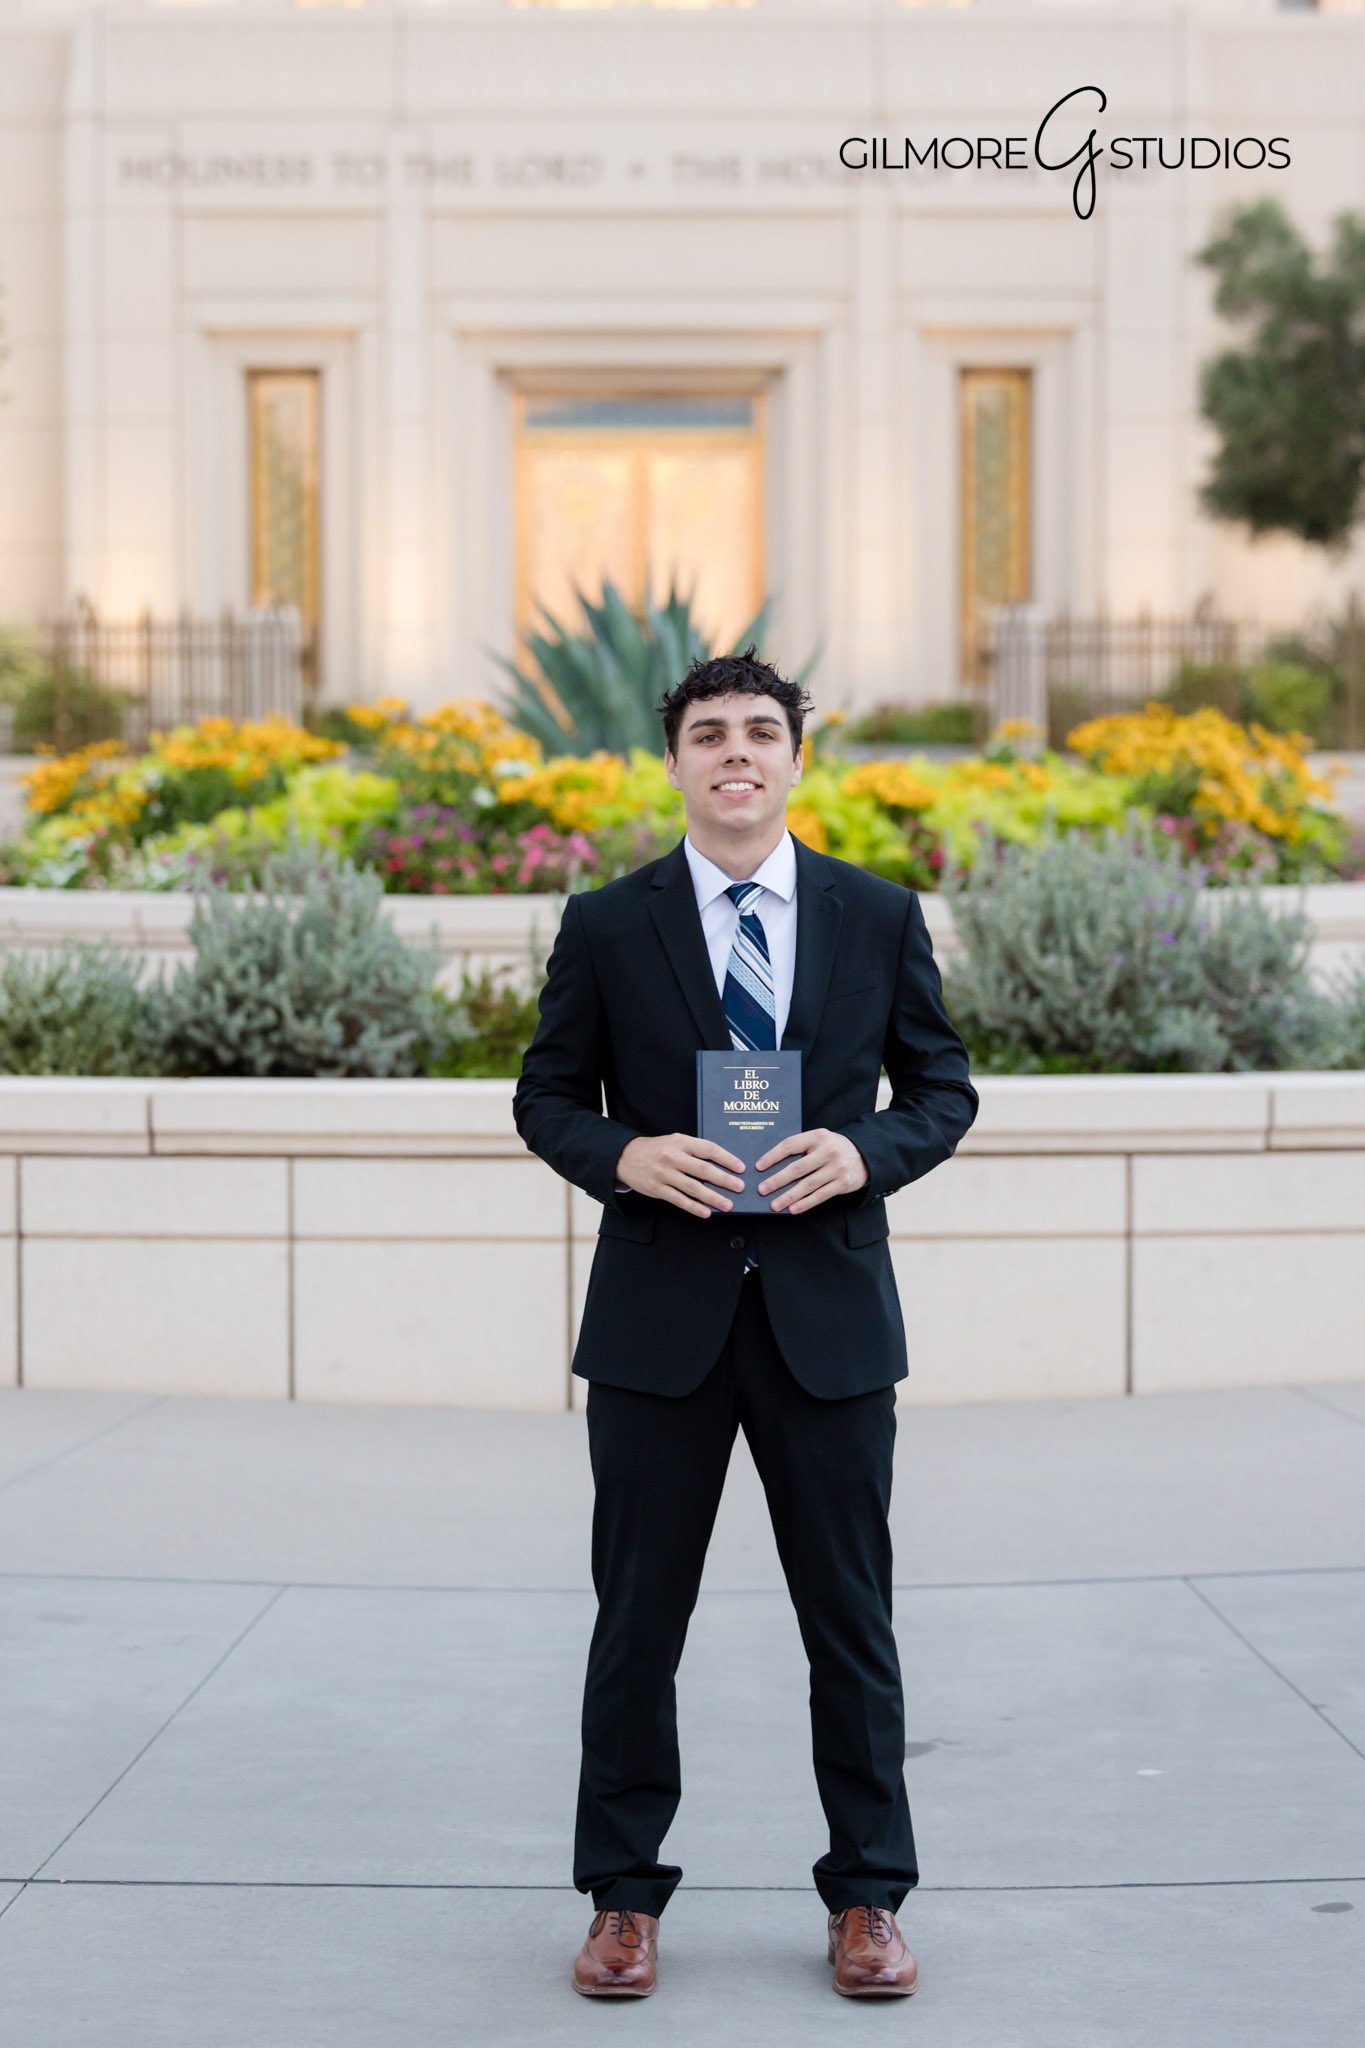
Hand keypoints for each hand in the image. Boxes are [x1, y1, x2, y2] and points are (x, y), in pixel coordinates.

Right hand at [616, 1133, 746, 1219]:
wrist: (626, 1156)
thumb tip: (721, 1164)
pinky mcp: (657, 1189)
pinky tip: (706, 1213)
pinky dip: (694, 1207)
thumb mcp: (675, 1141)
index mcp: (680, 1142)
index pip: (708, 1149)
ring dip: (712, 1197)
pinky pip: (679, 1200)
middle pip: (703, 1170)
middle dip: (724, 1180)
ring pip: (693, 1188)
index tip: (740, 1168)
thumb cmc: (657, 1149)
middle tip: (740, 1187)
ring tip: (728, 1204)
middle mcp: (672, 1157)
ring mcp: (664, 1174)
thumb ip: (694, 1150)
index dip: (726, 1159)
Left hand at [755, 1127, 869, 1213]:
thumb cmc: (834, 1148)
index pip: (790, 1145)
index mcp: (818, 1136)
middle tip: (762, 1189)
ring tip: (774, 1204)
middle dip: (777, 1180)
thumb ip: (802, 1147)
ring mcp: (836, 1168)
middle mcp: (827, 1151)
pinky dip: (805, 1203)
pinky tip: (793, 1209)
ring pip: (807, 1185)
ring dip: (788, 1196)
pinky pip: (820, 1196)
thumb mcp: (820, 1140)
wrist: (865, 1155)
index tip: (759, 1166)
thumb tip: (773, 1165)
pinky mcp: (842, 1183)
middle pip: (797, 1168)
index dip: (773, 1156)